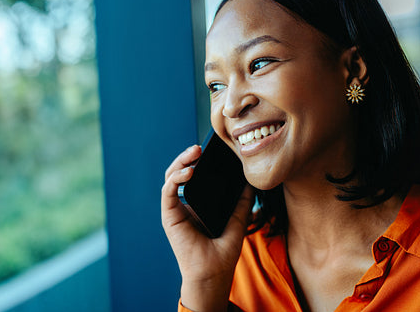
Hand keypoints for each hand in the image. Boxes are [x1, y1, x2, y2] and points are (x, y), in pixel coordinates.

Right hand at [161, 145, 254, 311]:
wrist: (214, 271)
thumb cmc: (224, 250)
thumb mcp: (238, 219)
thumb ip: (242, 200)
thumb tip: (251, 182)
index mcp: (197, 202)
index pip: (193, 175)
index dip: (198, 161)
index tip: (211, 151)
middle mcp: (184, 203)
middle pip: (180, 172)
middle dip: (187, 157)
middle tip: (199, 148)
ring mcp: (175, 208)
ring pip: (171, 177)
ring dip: (180, 163)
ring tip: (193, 154)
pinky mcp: (169, 215)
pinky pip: (168, 191)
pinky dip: (176, 178)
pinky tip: (188, 172)